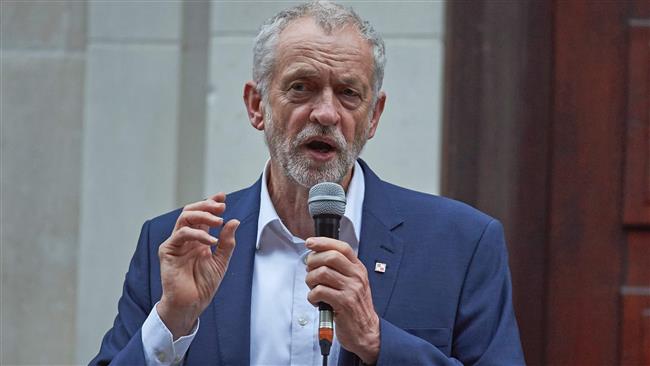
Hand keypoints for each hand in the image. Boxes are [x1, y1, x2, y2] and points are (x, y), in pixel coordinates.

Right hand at [157, 192, 239, 338]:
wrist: (192, 304)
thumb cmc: (203, 285)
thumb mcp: (221, 261)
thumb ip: (227, 242)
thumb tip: (234, 221)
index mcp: (198, 239)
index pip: (203, 215)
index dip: (211, 203)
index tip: (223, 197)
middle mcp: (186, 238)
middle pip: (191, 211)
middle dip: (206, 205)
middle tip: (221, 206)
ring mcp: (176, 243)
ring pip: (184, 218)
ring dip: (202, 215)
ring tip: (219, 221)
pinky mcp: (168, 251)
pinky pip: (181, 234)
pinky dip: (198, 234)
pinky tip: (211, 241)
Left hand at [305, 237, 379, 363]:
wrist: (366, 331)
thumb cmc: (356, 307)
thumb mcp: (353, 283)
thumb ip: (339, 269)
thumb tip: (316, 256)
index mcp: (358, 269)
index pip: (342, 247)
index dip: (324, 242)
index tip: (310, 243)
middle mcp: (357, 276)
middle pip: (330, 256)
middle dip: (313, 261)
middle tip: (309, 270)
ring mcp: (351, 289)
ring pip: (322, 273)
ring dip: (311, 280)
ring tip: (313, 288)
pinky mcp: (344, 303)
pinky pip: (319, 291)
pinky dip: (312, 296)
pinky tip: (316, 300)